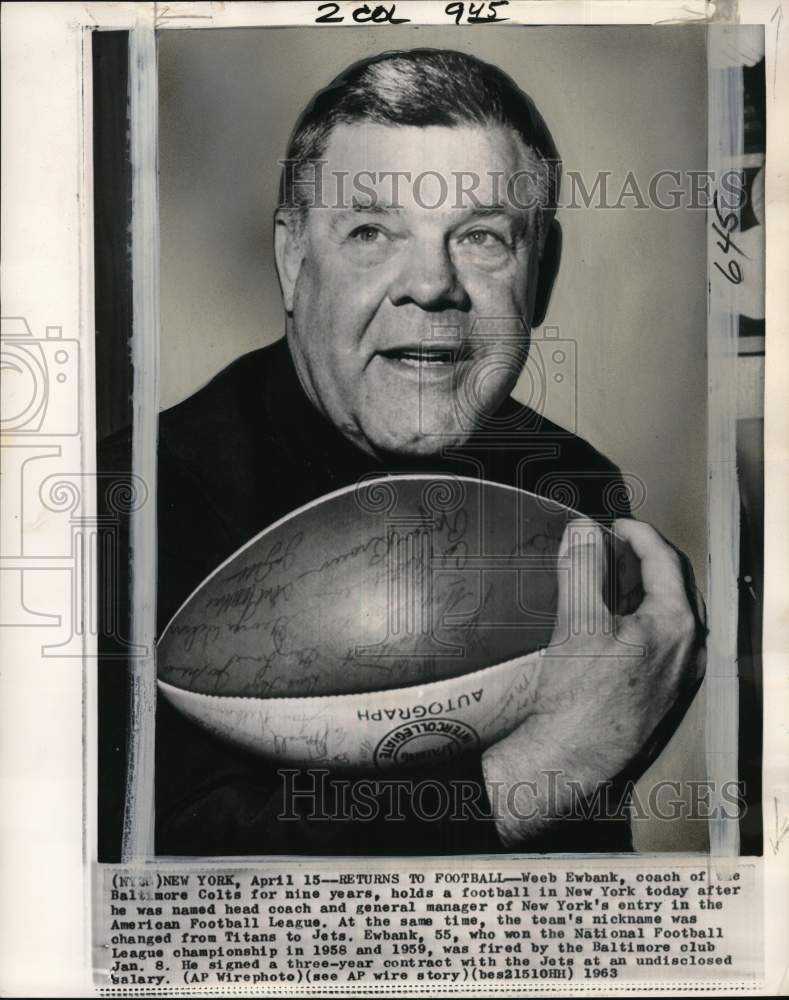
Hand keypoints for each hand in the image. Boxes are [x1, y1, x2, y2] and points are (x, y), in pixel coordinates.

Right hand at [481, 517, 705, 847]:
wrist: (572, 759)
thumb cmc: (579, 693)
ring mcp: (676, 676)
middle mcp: (687, 650)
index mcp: (676, 624)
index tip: (611, 525)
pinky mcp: (658, 695)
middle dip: (639, 561)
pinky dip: (634, 620)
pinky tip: (606, 625)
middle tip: (607, 548)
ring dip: (636, 591)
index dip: (637, 534)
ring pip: (663, 616)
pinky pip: (655, 642)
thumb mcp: (578, 620)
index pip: (665, 560)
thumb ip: (584, 567)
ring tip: (603, 580)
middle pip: (670, 587)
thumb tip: (585, 530)